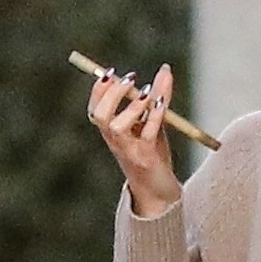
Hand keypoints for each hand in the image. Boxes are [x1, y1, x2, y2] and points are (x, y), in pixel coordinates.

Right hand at [87, 63, 182, 218]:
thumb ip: (158, 96)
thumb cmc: (153, 156)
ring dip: (131, 106)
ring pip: (117, 127)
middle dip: (111, 94)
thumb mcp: (155, 123)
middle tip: (130, 78)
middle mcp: (115, 142)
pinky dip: (154, 117)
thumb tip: (165, 69)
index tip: (108, 72)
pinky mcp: (146, 158)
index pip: (95, 109)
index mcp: (111, 133)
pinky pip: (146, 135)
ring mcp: (129, 151)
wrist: (160, 192)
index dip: (98, 90)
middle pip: (100, 115)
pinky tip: (161, 103)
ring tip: (146, 93)